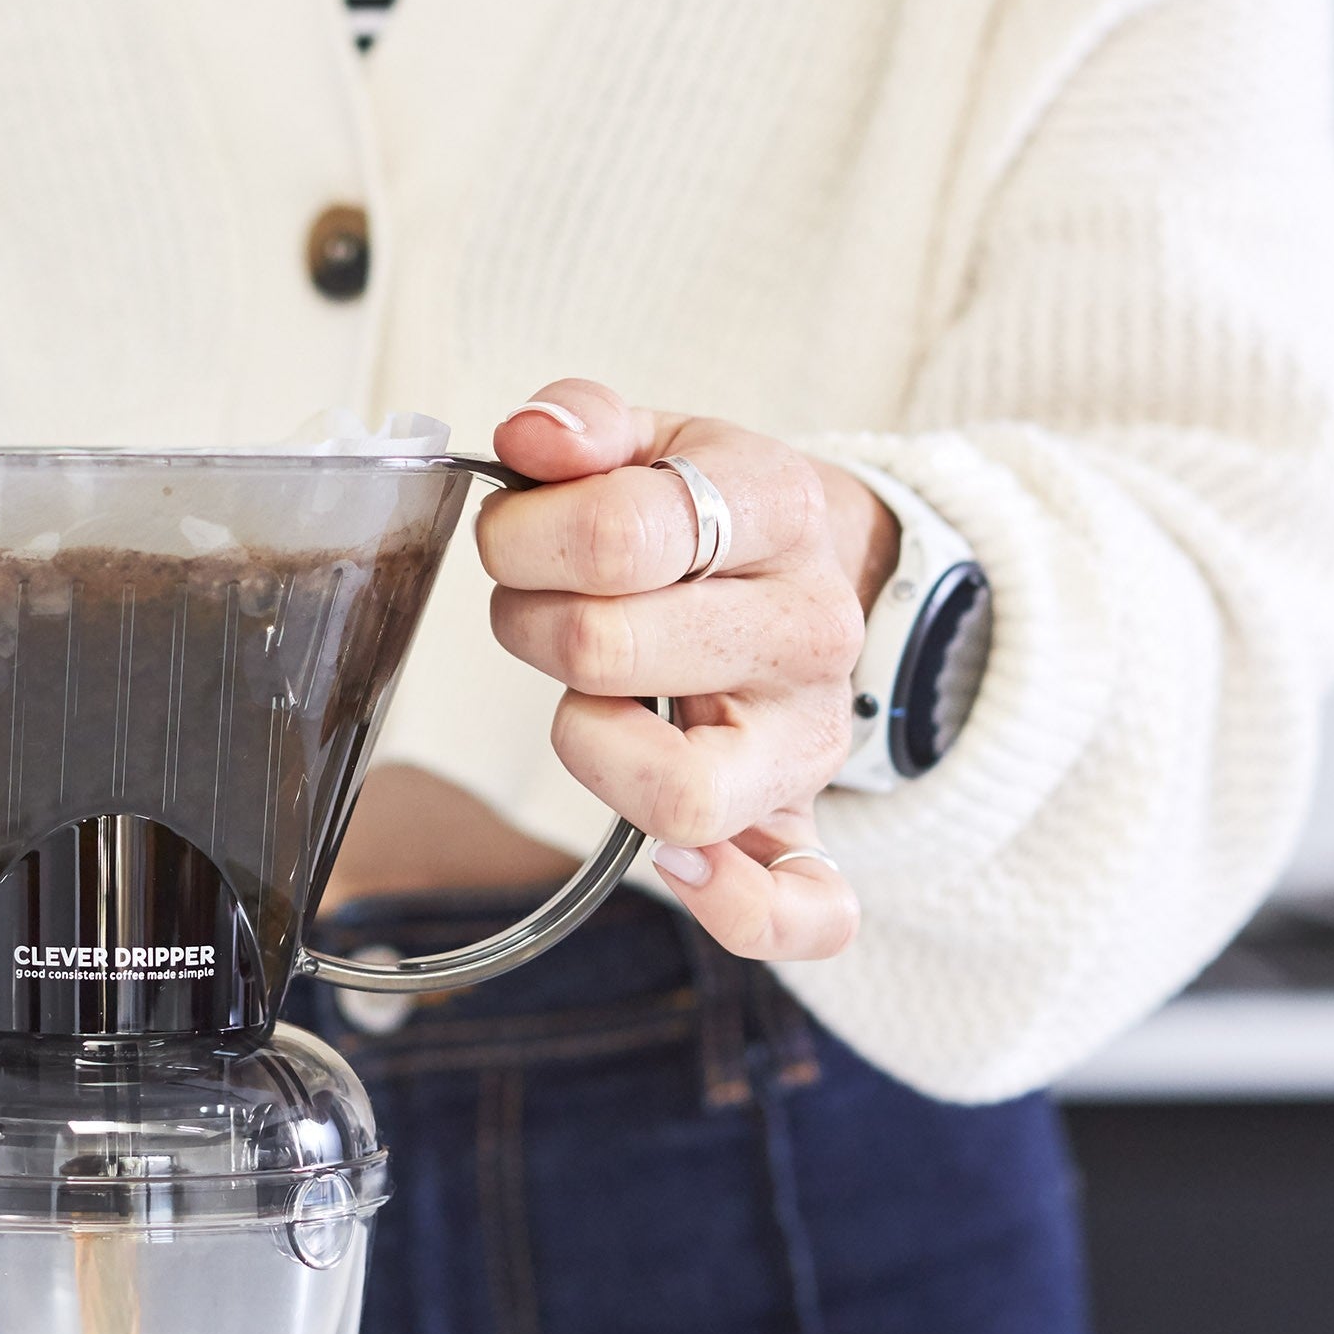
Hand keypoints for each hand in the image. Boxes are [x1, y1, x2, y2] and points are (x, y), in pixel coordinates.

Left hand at [477, 380, 902, 965]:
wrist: (816, 575)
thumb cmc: (709, 518)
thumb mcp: (658, 440)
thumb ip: (587, 424)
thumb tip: (533, 437)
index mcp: (778, 512)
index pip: (625, 531)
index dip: (525, 534)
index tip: (517, 536)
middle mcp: (809, 631)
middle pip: (610, 650)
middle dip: (532, 622)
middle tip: (541, 607)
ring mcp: (810, 740)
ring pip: (678, 791)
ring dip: (587, 741)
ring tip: (589, 700)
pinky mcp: (804, 825)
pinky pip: (805, 910)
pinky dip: (736, 908)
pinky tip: (676, 868)